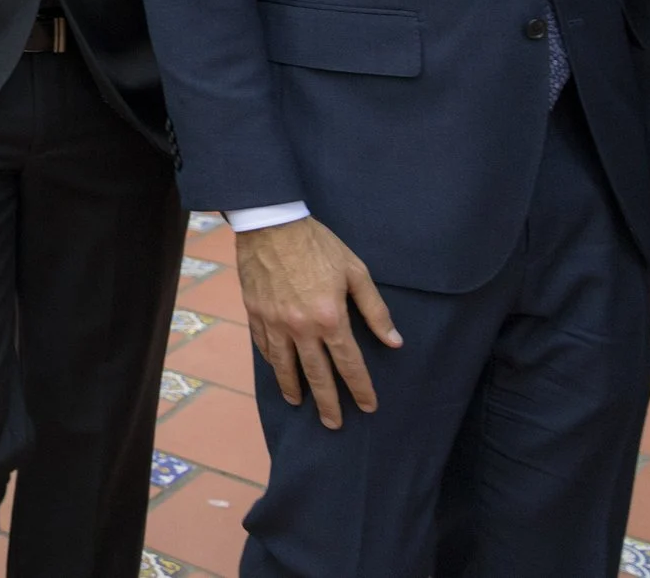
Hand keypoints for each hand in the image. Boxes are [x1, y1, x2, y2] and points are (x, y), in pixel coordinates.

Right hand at [235, 216, 401, 428]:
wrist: (271, 223)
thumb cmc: (318, 244)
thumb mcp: (355, 272)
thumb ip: (375, 310)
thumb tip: (394, 341)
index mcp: (330, 318)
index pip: (349, 363)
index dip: (360, 388)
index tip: (367, 406)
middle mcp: (301, 327)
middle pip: (316, 374)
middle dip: (328, 403)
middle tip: (335, 424)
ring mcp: (274, 322)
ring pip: (285, 365)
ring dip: (294, 387)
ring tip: (300, 403)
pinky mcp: (255, 313)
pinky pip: (264, 345)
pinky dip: (271, 361)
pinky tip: (277, 369)